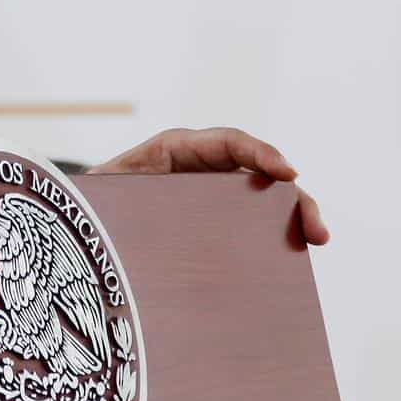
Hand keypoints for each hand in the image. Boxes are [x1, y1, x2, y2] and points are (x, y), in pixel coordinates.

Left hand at [88, 126, 328, 245]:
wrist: (84, 220)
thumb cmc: (89, 200)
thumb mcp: (97, 193)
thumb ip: (105, 192)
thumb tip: (106, 199)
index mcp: (174, 150)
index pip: (227, 142)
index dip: (260, 153)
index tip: (286, 172)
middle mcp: (202, 168)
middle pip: (259, 172)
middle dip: (292, 195)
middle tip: (316, 230)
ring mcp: (214, 194)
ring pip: (264, 199)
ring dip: (294, 217)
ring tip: (314, 241)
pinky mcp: (218, 220)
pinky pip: (253, 223)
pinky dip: (276, 235)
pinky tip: (293, 258)